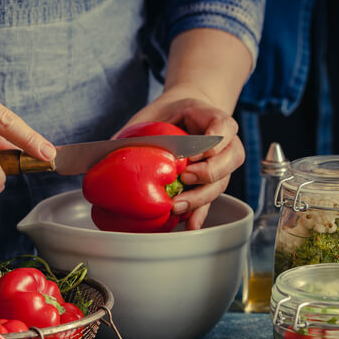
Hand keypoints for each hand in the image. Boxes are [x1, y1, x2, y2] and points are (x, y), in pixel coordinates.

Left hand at [122, 88, 243, 228]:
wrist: (184, 117)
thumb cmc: (169, 115)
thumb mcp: (155, 113)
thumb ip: (138, 128)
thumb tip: (109, 147)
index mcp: (214, 119)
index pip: (223, 127)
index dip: (211, 142)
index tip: (191, 153)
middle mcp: (226, 143)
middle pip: (230, 159)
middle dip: (208, 172)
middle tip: (185, 177)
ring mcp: (222, 165)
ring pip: (222, 183)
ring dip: (201, 197)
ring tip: (178, 206)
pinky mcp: (212, 184)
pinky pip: (212, 200)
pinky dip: (200, 213)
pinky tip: (189, 224)